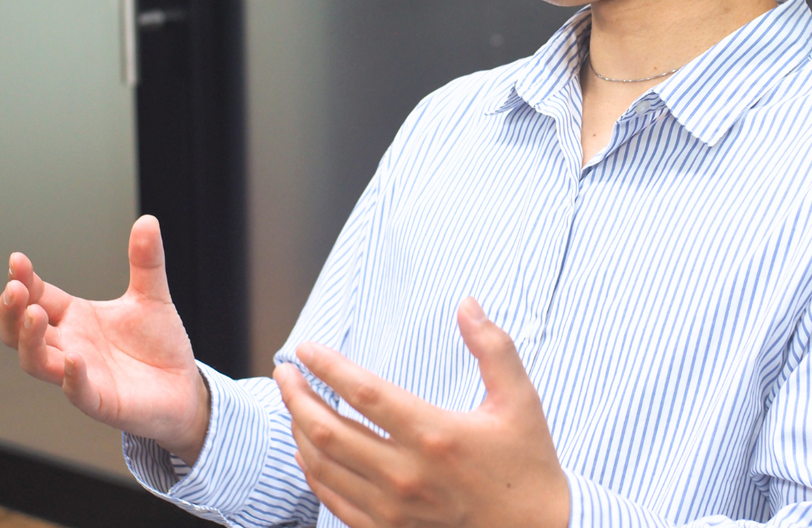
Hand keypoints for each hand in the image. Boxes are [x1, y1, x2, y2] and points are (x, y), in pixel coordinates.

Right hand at [0, 215, 209, 464]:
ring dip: (30, 340)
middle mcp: (70, 345)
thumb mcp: (152, 296)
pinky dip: (73, 377)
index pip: (38, 297)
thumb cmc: (158, 345)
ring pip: (37, 362)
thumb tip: (147, 220)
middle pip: (21, 333)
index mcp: (76, 318)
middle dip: (11, 311)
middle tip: (14, 289)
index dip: (24, 280)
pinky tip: (75, 359)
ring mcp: (81, 375)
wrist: (184, 386)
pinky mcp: (100, 401)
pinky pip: (78, 392)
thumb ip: (146, 261)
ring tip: (33, 314)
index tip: (17, 260)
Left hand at [274, 298, 568, 527]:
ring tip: (291, 403)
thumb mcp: (520, 400)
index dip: (327, 366)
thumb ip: (493, 347)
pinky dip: (312, 471)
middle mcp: (407, 474)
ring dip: (299, 430)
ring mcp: (394, 508)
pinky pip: (333, 500)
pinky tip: (306, 449)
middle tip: (284, 373)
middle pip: (329, 430)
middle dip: (296, 397)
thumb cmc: (527, 463)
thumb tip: (467, 303)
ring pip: (324, 466)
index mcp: (435, 435)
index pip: (364, 393)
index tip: (306, 348)